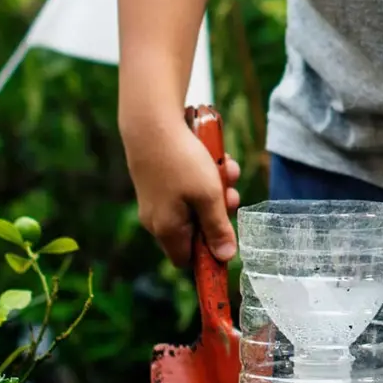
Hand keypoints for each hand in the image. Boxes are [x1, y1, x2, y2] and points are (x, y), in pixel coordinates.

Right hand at [124, 111, 240, 265]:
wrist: (152, 123)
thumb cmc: (182, 162)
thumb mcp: (208, 197)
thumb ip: (217, 228)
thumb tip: (225, 257)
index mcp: (166, 229)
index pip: (187, 259)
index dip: (208, 253)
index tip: (228, 237)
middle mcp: (157, 219)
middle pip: (196, 228)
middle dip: (219, 211)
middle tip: (230, 194)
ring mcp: (157, 198)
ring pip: (197, 203)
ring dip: (217, 188)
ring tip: (226, 168)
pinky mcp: (160, 180)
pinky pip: (188, 186)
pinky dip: (205, 174)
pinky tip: (216, 157)